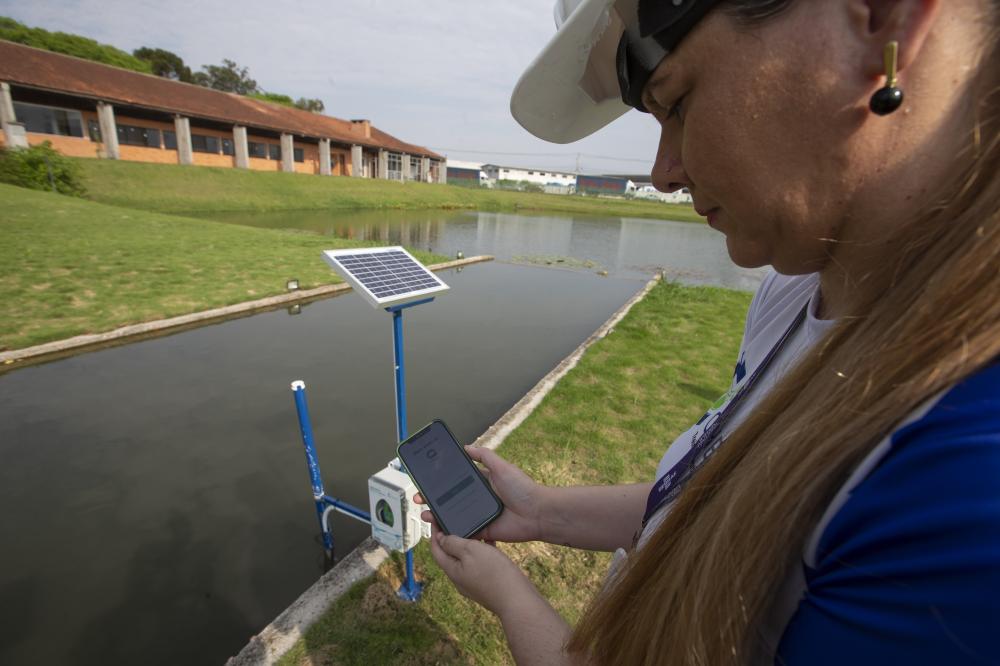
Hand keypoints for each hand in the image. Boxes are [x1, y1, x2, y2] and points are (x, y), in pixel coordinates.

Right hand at [414, 446, 545, 541]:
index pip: (456, 481)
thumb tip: (466, 446)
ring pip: (452, 516)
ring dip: (436, 515)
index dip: (440, 481)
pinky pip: (462, 531)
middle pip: (449, 499)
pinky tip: (437, 529)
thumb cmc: (522, 489)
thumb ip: (484, 456)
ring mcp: (478, 516)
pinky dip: (450, 531)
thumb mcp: (502, 467)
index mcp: (482, 483)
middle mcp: (477, 499)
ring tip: (424, 513)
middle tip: (419, 498)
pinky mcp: (481, 531)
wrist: (536, 513)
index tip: (425, 479)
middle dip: (432, 499)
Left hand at [429, 528, 536, 615]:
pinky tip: (491, 545)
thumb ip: (453, 543)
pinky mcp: (487, 585)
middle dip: (452, 538)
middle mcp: (460, 579)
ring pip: (467, 559)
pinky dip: (482, 553)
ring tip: (476, 530)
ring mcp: (474, 583)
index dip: (435, 534)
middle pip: (450, 555)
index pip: (436, 550)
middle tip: (457, 522)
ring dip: (469, 545)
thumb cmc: (494, 574)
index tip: (436, 519)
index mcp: (452, 571)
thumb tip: (441, 539)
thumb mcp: (470, 551)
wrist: (517, 600)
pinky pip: (480, 565)